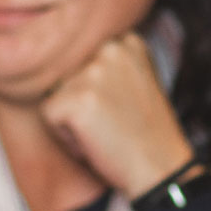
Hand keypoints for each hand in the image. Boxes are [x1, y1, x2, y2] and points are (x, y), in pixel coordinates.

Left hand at [40, 34, 194, 197]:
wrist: (161, 170)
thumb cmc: (146, 134)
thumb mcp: (137, 81)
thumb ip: (109, 64)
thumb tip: (62, 58)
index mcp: (126, 41)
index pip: (82, 59)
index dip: (94, 90)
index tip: (122, 107)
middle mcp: (110, 48)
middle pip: (66, 74)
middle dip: (80, 101)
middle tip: (114, 122)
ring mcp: (93, 72)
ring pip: (55, 93)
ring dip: (72, 118)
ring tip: (105, 131)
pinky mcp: (77, 98)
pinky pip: (49, 115)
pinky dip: (66, 136)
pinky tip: (96, 141)